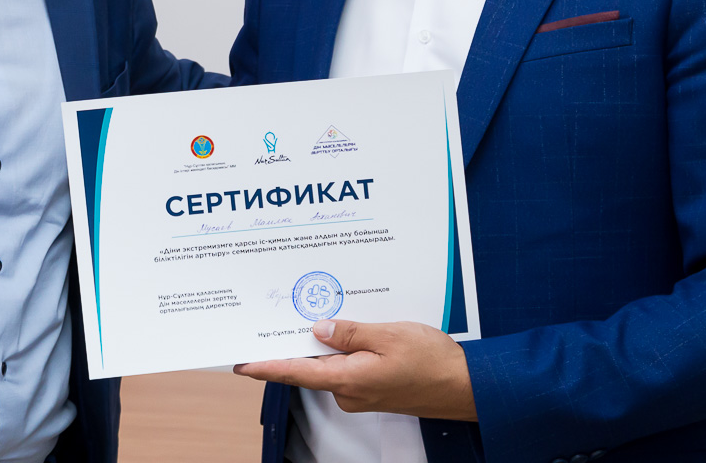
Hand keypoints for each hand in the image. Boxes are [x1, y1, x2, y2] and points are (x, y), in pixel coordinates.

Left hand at [234, 319, 476, 421]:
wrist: (464, 386)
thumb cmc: (432, 362)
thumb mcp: (389, 336)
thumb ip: (350, 332)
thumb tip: (318, 328)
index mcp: (348, 380)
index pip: (295, 373)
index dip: (266, 367)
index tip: (241, 363)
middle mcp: (348, 391)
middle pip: (308, 366)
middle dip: (291, 344)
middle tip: (269, 321)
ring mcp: (359, 392)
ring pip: (328, 364)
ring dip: (318, 343)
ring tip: (309, 314)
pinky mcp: (370, 388)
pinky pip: (345, 366)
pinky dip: (339, 349)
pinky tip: (339, 329)